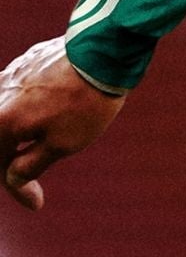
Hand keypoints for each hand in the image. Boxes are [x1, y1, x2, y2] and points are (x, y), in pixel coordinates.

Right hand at [0, 37, 125, 212]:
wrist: (104, 53)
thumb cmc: (84, 103)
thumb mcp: (62, 145)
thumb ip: (30, 164)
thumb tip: (12, 176)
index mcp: (0, 121)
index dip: (16, 188)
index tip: (37, 203)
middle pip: (0, 137)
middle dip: (11, 162)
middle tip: (30, 181)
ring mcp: (11, 74)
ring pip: (6, 113)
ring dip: (18, 136)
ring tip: (38, 147)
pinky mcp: (27, 62)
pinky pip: (18, 94)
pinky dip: (26, 112)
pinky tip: (47, 115)